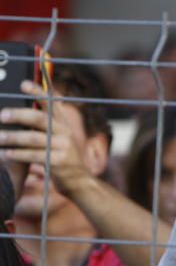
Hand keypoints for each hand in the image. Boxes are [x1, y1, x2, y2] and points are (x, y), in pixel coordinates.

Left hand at [0, 80, 95, 195]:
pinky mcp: (59, 161)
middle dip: (19, 115)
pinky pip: (34, 156)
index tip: (23, 84)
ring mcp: (63, 147)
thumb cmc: (61, 157)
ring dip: (13, 138)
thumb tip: (17, 113)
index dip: (38, 92)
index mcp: (63, 123)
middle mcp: (65, 131)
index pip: (51, 103)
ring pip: (33, 139)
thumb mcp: (58, 138)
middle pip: (39, 119)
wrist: (79, 181)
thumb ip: (43, 125)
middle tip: (2, 115)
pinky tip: (6, 154)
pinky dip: (18, 154)